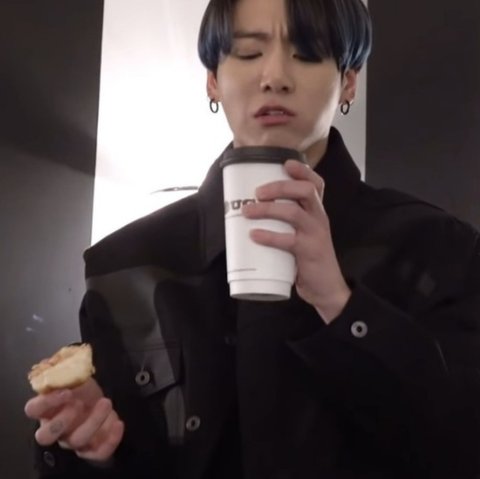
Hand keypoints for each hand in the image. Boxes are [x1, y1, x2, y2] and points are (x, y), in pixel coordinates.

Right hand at [24, 378, 123, 462]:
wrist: (102, 403)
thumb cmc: (83, 391)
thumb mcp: (74, 376)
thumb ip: (62, 368)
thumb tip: (49, 361)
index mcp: (47, 410)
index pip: (33, 410)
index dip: (46, 403)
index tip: (66, 392)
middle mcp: (57, 429)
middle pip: (46, 436)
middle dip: (62, 420)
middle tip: (80, 403)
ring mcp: (73, 440)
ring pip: (77, 440)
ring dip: (93, 421)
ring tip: (106, 402)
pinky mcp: (92, 448)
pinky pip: (98, 452)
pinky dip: (109, 440)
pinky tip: (118, 423)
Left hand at [242, 159, 350, 322]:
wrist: (326, 288)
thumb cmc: (309, 259)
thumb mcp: (302, 235)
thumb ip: (286, 223)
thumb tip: (251, 212)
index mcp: (317, 212)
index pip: (316, 184)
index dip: (303, 171)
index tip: (285, 163)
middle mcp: (319, 219)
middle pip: (305, 191)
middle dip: (279, 186)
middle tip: (257, 192)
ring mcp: (316, 235)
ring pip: (294, 212)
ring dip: (268, 209)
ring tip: (248, 211)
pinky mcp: (309, 252)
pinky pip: (288, 240)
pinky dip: (269, 236)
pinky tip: (254, 235)